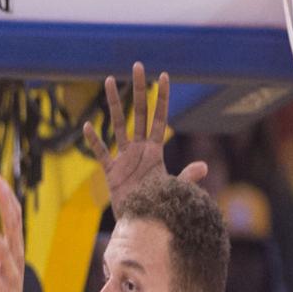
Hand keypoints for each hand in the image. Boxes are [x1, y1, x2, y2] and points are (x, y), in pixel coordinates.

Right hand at [82, 61, 207, 205]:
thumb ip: (187, 177)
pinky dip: (95, 141)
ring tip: (109, 80)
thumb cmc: (162, 207)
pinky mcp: (111, 172)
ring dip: (113, 103)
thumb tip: (203, 167)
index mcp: (155, 151)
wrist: (144, 225)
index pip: (159, 118)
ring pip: (117, 125)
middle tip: (137, 66)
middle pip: (138, 113)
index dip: (162, 98)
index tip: (163, 75)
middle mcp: (139, 150)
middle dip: (138, 90)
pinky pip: (101, 153)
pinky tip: (88, 126)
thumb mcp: (175, 190)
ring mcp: (124, 159)